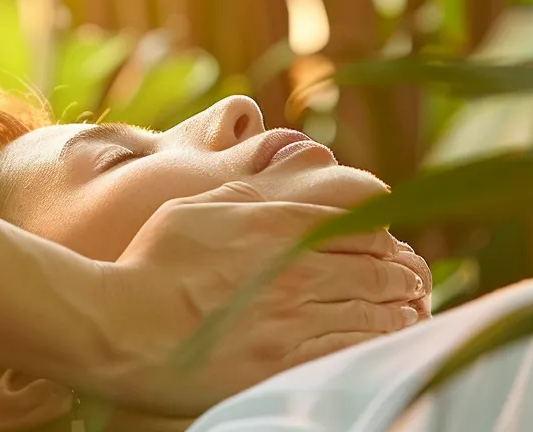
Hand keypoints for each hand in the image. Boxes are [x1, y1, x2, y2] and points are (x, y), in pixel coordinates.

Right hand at [84, 182, 426, 414]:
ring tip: (409, 309)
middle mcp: (297, 269)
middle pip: (381, 265)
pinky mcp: (288, 363)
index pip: (364, 218)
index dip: (385, 231)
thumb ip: (255, 191)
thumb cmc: (152, 264)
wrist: (119, 328)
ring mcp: (296, 319)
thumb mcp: (200, 207)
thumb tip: (296, 168)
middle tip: (413, 279)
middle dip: (402, 272)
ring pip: (377, 309)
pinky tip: (385, 341)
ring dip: (400, 308)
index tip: (388, 244)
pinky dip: (379, 342)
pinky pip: (354, 349)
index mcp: (279, 225)